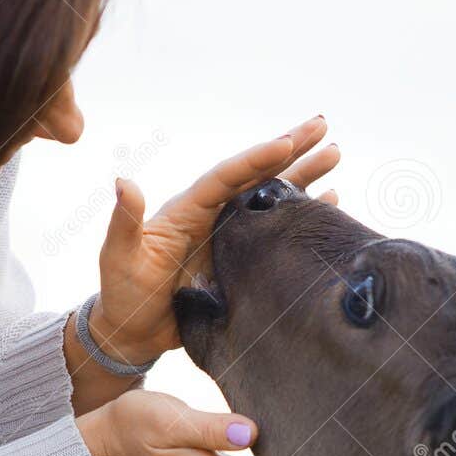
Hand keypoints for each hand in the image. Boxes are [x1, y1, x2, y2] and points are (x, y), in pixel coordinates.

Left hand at [85, 115, 341, 364]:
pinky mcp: (243, 258)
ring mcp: (230, 235)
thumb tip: (123, 182)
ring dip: (305, 175)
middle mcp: (213, 215)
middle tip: (323, 125)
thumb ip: (125, 221)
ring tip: (335, 153)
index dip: (257, 159)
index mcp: (188, 210)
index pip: (227, 176)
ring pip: (273, 196)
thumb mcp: (120, 256)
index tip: (286, 143)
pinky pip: (278, 228)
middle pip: (258, 175)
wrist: (133, 330)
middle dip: (291, 149)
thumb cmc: (122, 292)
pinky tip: (329, 199)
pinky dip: (302, 212)